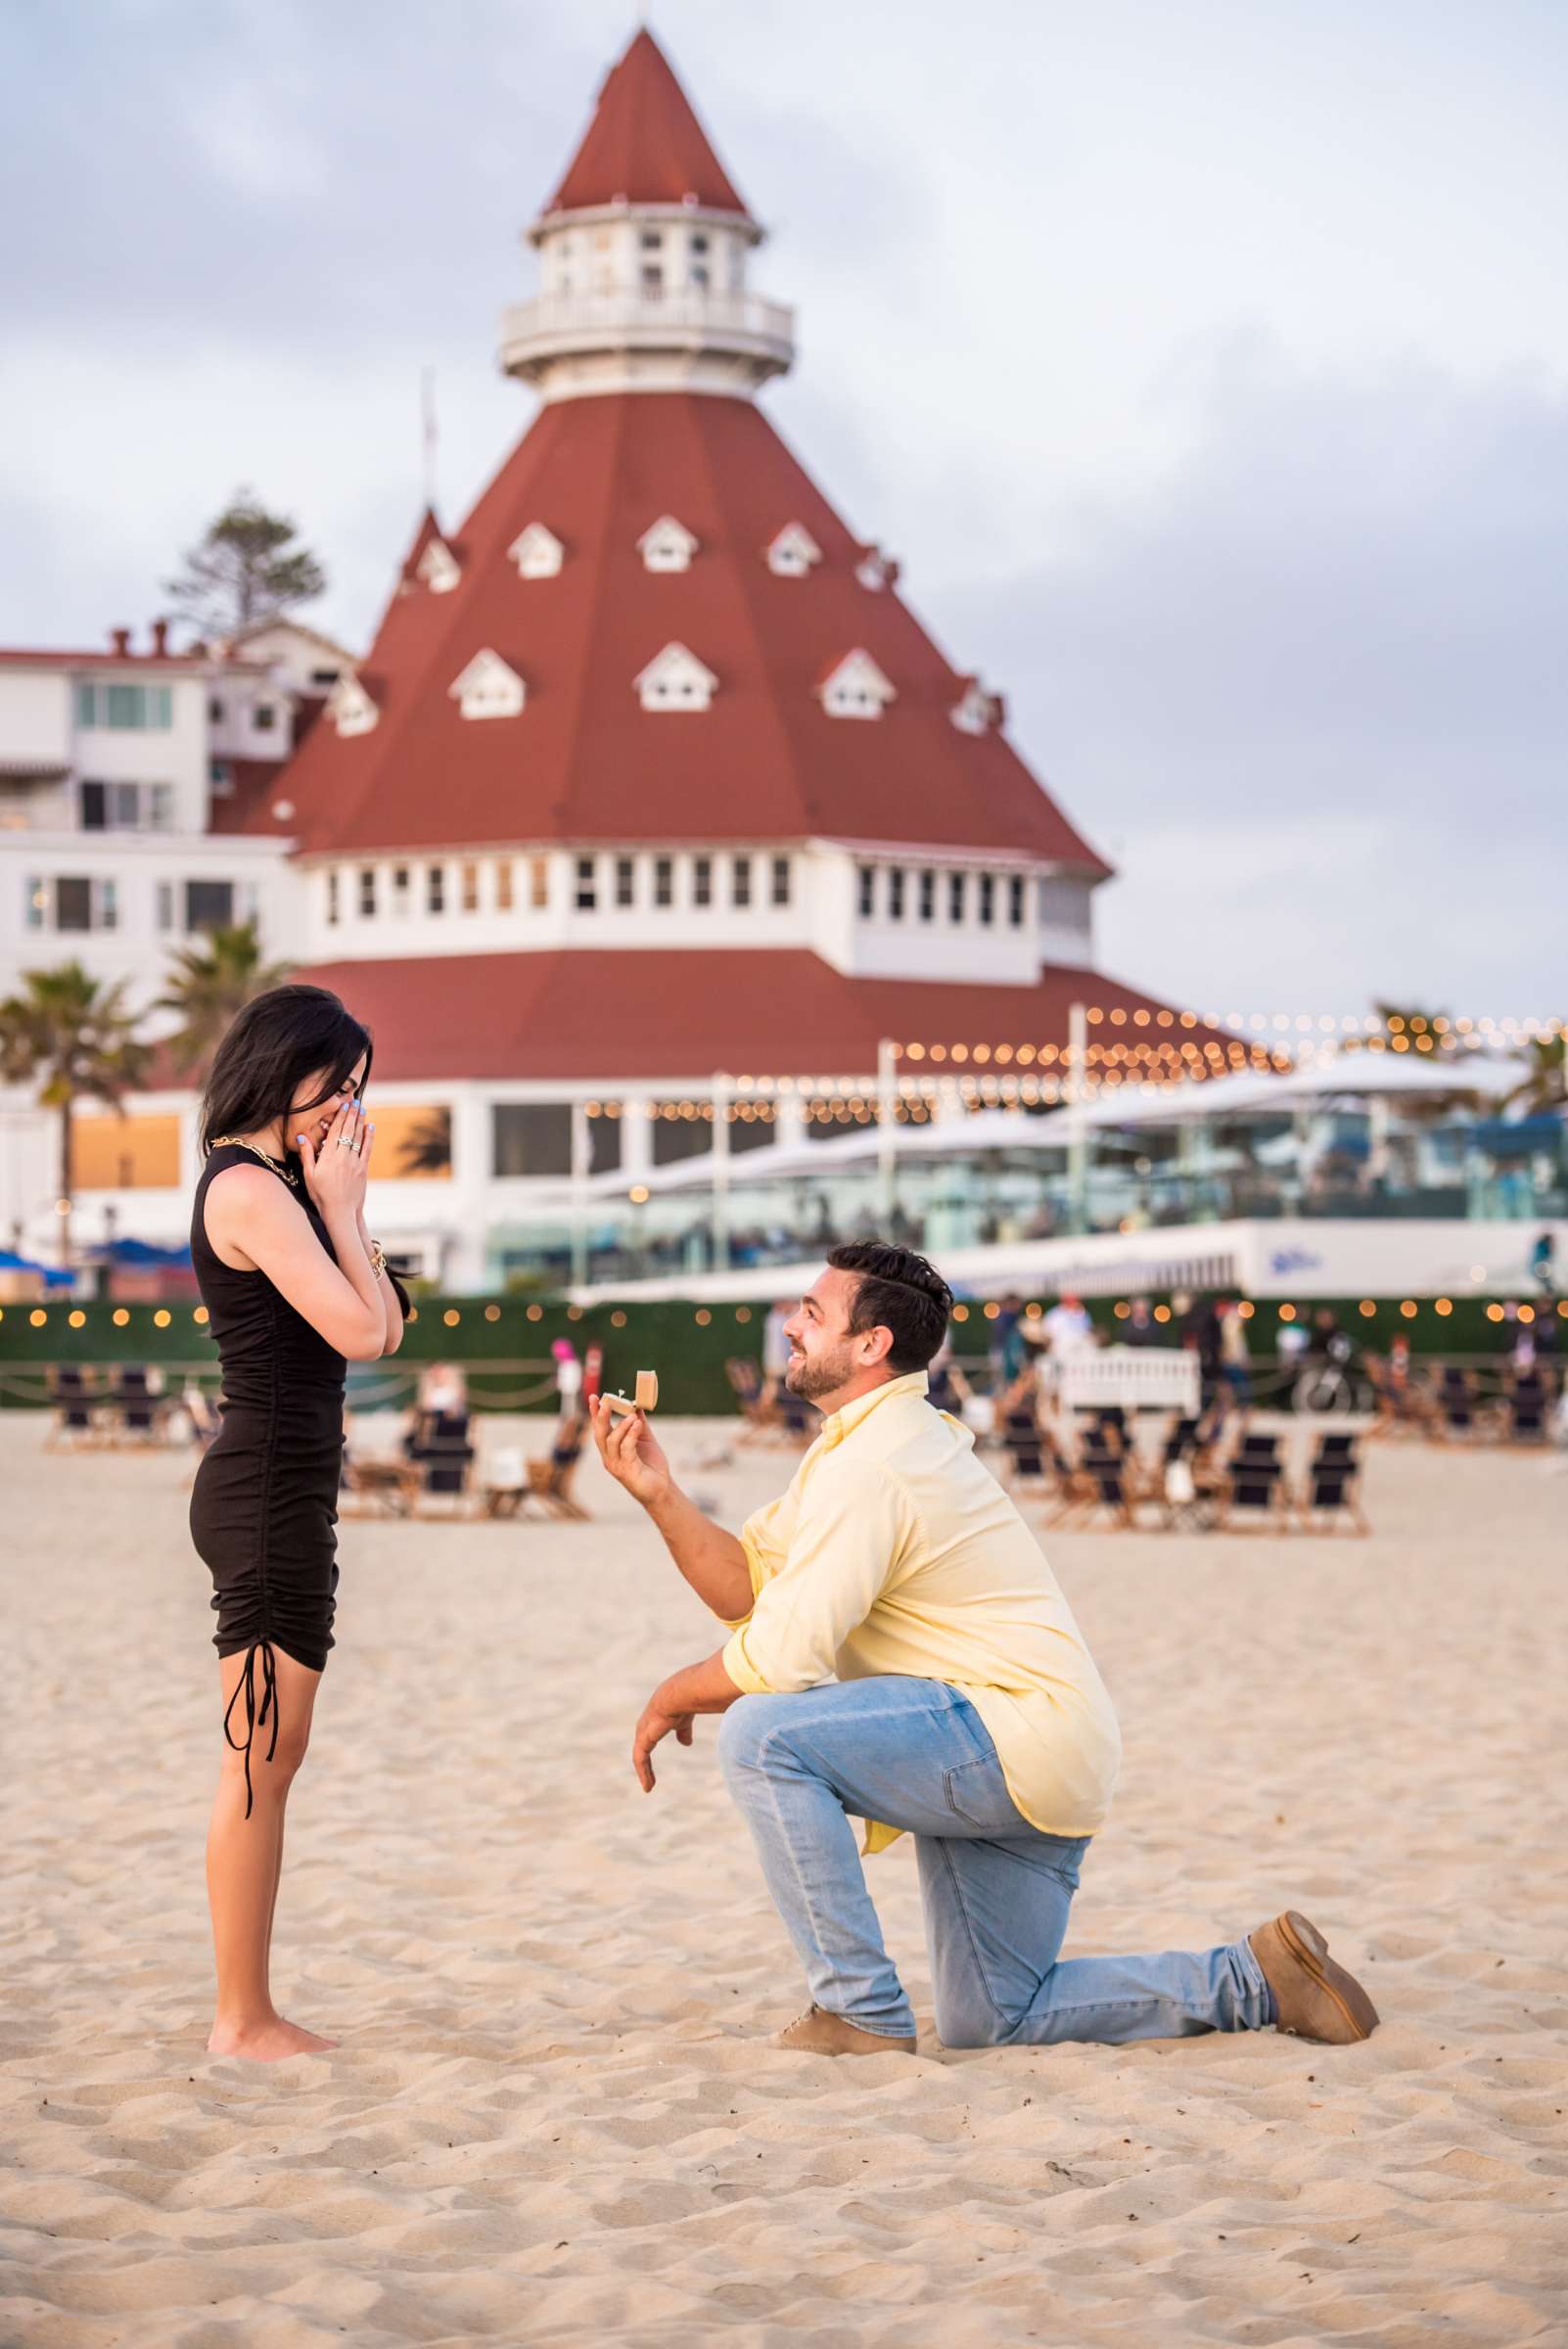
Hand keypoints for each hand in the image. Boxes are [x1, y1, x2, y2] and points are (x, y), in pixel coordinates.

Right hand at [297, 1098, 372, 1221]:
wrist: (340, 1212)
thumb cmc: (321, 1195)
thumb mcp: (308, 1175)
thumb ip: (306, 1155)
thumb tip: (301, 1136)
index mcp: (328, 1157)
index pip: (335, 1131)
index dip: (339, 1117)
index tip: (343, 1105)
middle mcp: (343, 1157)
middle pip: (348, 1131)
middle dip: (351, 1115)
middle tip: (354, 1102)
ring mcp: (355, 1162)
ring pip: (358, 1137)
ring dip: (360, 1122)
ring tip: (362, 1109)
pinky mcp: (363, 1169)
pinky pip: (367, 1149)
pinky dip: (369, 1137)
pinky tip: (370, 1127)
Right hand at [591, 1395, 672, 1506]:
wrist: (662, 1488)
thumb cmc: (652, 1465)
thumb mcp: (645, 1439)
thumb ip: (640, 1424)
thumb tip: (637, 1405)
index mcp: (611, 1449)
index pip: (600, 1428)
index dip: (594, 1413)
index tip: (593, 1397)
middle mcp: (609, 1457)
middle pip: (600, 1434)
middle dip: (600, 1417)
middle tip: (606, 1403)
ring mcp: (616, 1465)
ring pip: (612, 1441)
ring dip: (622, 1426)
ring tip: (632, 1416)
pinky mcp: (627, 1470)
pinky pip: (626, 1448)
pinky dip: (631, 1435)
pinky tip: (638, 1424)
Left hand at [632, 1690, 693, 1791]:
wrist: (678, 1697)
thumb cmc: (682, 1705)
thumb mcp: (683, 1722)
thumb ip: (683, 1732)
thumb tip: (687, 1743)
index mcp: (653, 1722)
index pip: (648, 1740)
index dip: (650, 1753)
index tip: (653, 1764)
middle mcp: (644, 1728)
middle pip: (641, 1750)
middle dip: (644, 1766)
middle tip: (649, 1780)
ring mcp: (642, 1734)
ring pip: (639, 1758)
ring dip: (644, 1773)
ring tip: (648, 1787)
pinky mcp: (643, 1740)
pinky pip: (640, 1760)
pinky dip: (643, 1773)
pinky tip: (647, 1785)